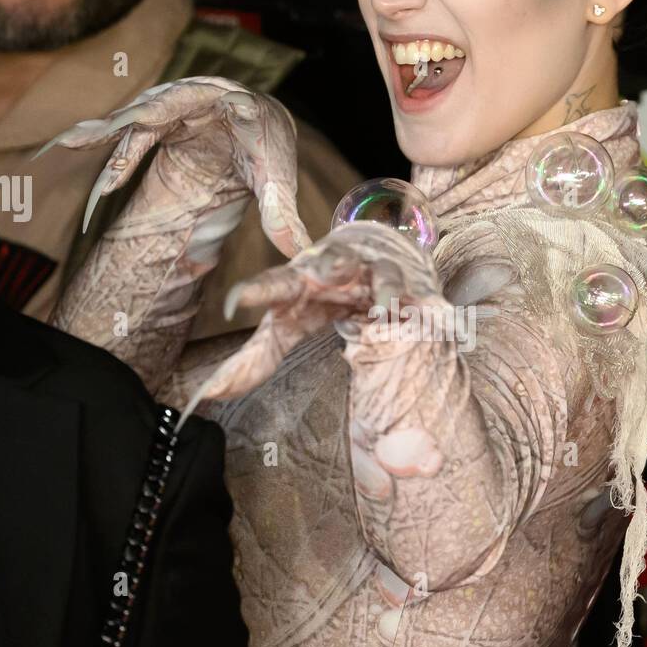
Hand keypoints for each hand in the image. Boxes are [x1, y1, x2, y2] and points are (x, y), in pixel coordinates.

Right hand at [38, 76, 308, 258]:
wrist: (249, 127)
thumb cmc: (265, 151)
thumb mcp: (276, 181)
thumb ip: (283, 215)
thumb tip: (301, 255)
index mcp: (239, 105)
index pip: (225, 105)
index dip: (206, 111)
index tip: (189, 120)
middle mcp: (203, 95)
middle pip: (168, 104)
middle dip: (139, 118)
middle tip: (112, 130)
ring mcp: (175, 102)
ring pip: (140, 115)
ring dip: (110, 129)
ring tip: (74, 142)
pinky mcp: (156, 116)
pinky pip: (129, 130)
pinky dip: (106, 140)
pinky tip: (73, 147)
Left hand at [178, 221, 442, 414]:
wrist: (379, 250)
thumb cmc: (324, 294)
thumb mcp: (288, 324)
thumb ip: (253, 358)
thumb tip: (208, 396)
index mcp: (303, 277)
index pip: (275, 283)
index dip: (257, 291)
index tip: (235, 302)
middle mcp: (341, 268)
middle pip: (332, 261)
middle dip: (326, 264)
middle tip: (315, 276)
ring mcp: (380, 273)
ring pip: (383, 274)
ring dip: (383, 290)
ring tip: (381, 310)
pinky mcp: (414, 285)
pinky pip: (424, 298)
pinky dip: (431, 309)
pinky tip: (437, 321)